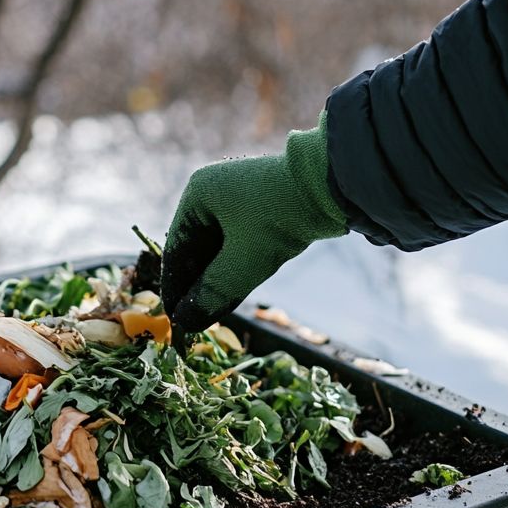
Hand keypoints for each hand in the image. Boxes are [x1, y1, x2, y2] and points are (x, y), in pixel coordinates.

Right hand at [162, 112, 346, 332]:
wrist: (332, 185)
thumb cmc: (279, 220)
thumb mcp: (242, 263)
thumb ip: (211, 294)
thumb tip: (184, 322)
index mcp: (197, 194)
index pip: (176, 249)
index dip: (174, 287)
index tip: (175, 319)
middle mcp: (213, 192)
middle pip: (196, 248)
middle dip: (197, 285)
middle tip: (197, 319)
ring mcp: (237, 196)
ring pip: (218, 247)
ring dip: (216, 278)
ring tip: (215, 309)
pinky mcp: (261, 205)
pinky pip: (238, 241)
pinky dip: (234, 265)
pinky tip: (235, 289)